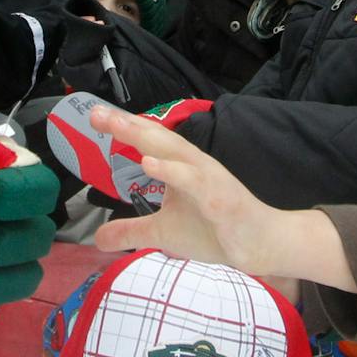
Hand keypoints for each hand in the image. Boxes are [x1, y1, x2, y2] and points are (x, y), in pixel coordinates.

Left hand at [89, 104, 317, 280]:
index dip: (122, 128)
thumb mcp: (163, 233)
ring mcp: (209, 181)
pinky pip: (195, 183)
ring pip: (176, 153)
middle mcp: (194, 166)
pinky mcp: (221, 201)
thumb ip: (132, 231)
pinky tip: (150, 163)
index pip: (148, 142)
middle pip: (157, 139)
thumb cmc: (214, 230)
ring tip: (119, 126)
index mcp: (181, 167)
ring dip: (147, 138)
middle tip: (97, 113)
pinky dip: (173, 171)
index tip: (94, 115)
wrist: (263, 244)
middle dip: (127, 125)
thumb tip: (97, 239)